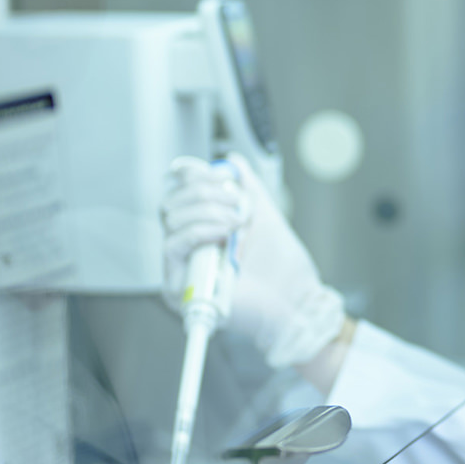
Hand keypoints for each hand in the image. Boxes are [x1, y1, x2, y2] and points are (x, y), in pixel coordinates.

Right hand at [161, 155, 345, 368]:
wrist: (293, 301)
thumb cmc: (282, 270)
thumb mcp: (264, 217)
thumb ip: (247, 188)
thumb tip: (232, 162)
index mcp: (203, 231)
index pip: (180, 195)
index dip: (191, 177)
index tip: (212, 173)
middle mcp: (188, 249)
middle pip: (171, 203)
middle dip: (204, 192)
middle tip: (236, 203)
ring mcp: (182, 268)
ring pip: (171, 219)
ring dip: (207, 211)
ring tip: (237, 222)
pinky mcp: (178, 287)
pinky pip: (173, 245)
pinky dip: (200, 231)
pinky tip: (224, 235)